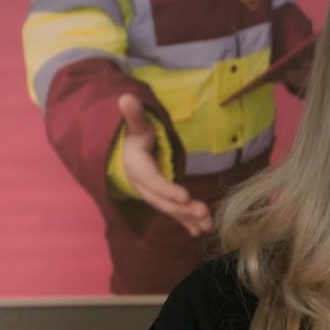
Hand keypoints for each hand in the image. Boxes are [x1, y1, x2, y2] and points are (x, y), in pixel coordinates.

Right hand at [117, 94, 211, 236]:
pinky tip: (200, 232)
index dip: (168, 190)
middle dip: (183, 209)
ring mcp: (152, 196)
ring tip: (207, 226)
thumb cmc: (134, 138)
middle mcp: (144, 186)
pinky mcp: (160, 200)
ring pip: (170, 210)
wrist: (122, 157)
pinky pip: (174, 213)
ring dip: (188, 218)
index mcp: (138, 168)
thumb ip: (133, 115)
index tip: (185, 196)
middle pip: (163, 201)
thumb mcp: (134, 126)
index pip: (153, 181)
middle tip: (204, 213)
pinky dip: (186, 223)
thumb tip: (126, 96)